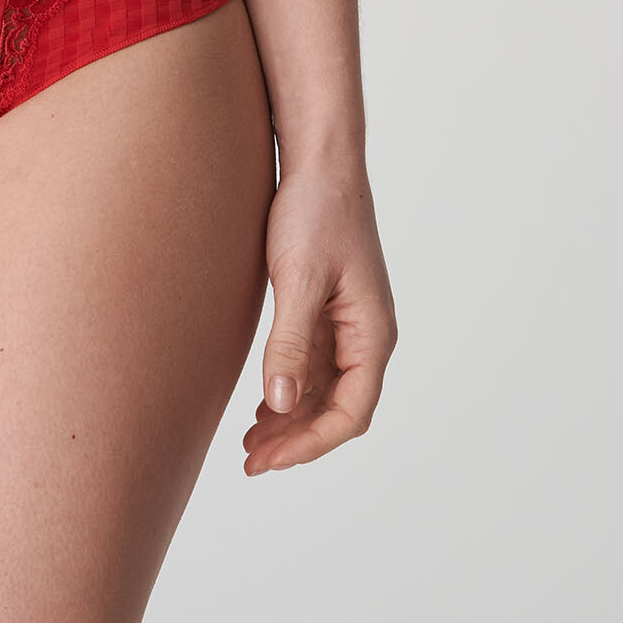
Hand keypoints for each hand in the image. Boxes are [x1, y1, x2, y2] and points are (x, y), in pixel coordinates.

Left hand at [242, 161, 395, 473]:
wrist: (319, 160)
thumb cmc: (316, 211)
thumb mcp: (298, 278)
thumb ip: (290, 342)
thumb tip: (279, 403)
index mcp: (373, 334)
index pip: (351, 413)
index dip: (310, 443)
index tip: (269, 459)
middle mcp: (367, 335)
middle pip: (338, 409)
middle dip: (296, 440)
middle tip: (250, 463)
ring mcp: (349, 324)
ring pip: (324, 391)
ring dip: (290, 420)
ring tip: (249, 445)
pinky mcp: (329, 310)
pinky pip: (314, 366)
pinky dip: (289, 389)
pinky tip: (261, 405)